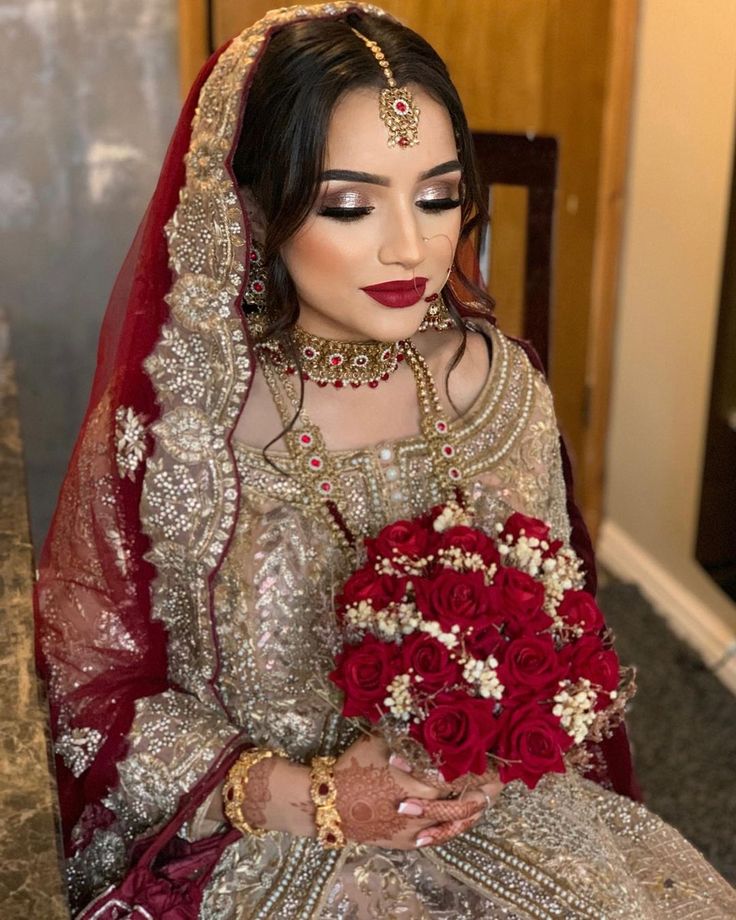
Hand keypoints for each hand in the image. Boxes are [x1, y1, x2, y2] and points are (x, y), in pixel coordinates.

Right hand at [332, 734, 493, 849]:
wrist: (327, 804)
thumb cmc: (353, 767)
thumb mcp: (380, 741)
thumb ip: (408, 735)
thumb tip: (430, 716)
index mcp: (418, 781)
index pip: (460, 778)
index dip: (480, 772)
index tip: (496, 765)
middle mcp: (421, 808)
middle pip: (463, 802)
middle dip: (485, 793)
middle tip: (501, 784)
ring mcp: (414, 829)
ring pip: (453, 823)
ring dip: (472, 812)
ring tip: (486, 801)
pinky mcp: (405, 841)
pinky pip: (437, 837)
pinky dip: (451, 828)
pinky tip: (461, 821)